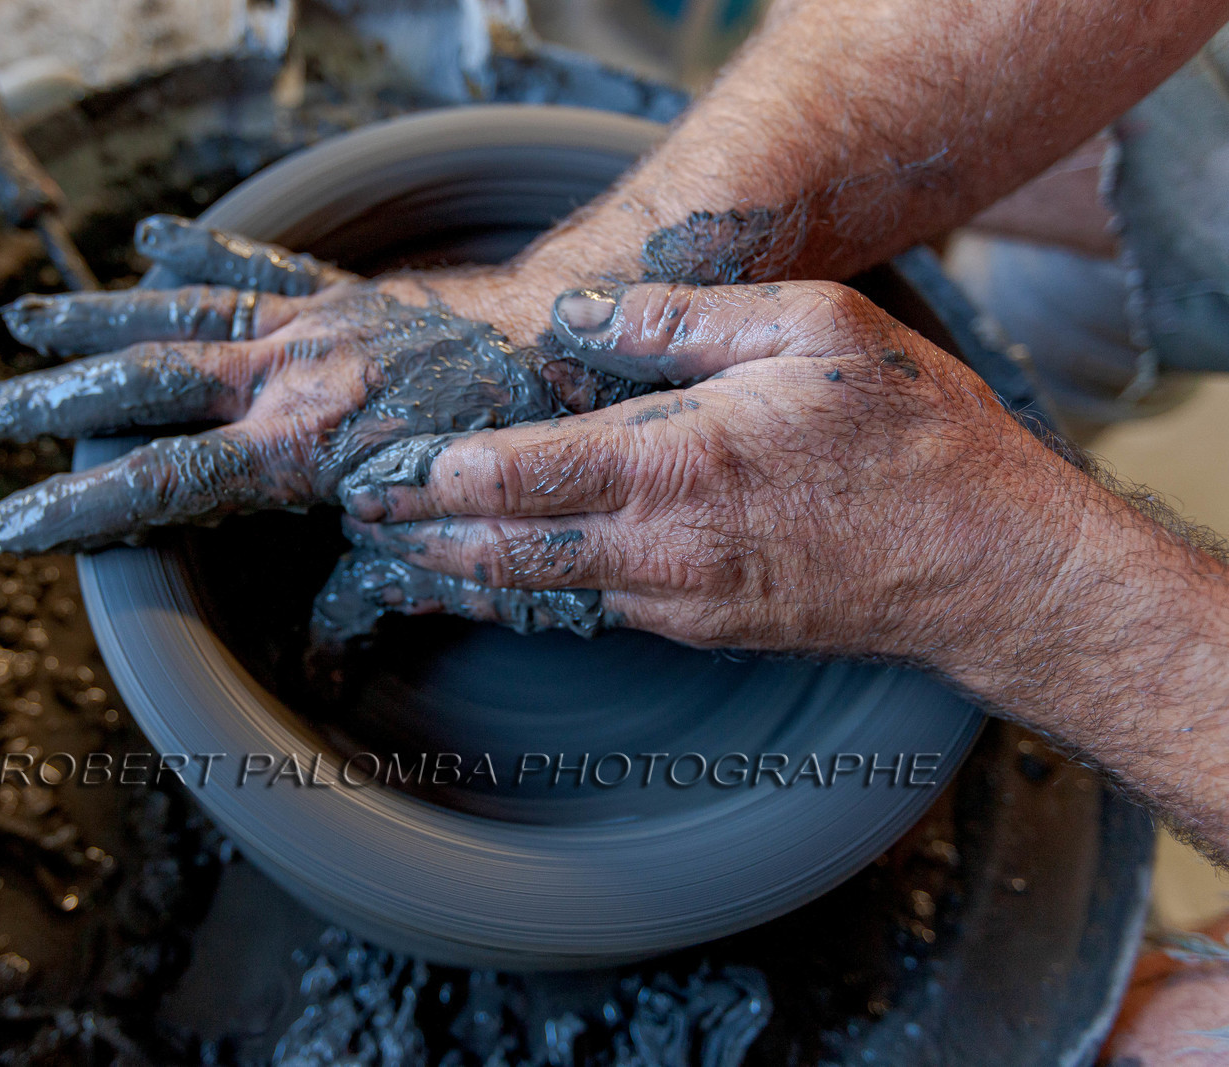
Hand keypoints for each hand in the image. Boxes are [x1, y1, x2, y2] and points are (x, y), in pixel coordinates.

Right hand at [0, 216, 633, 553]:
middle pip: (144, 383)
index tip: (6, 527)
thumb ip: (359, 596)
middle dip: (55, 401)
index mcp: (298, 448)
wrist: (568, 358)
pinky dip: (197, 253)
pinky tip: (145, 239)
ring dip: (96, 319)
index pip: (157, 482)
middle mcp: (289, 376)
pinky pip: (253, 268)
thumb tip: (315, 666)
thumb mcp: (429, 546)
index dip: (75, 508)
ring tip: (23, 320)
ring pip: (179, 315)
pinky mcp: (340, 296)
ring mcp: (311, 327)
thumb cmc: (505, 459)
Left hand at [318, 280, 1090, 669]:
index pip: (514, 478)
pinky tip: (486, 586)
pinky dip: (521, 597)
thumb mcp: (810, 328)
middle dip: (415, 541)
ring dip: (453, 579)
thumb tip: (578, 316)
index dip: (428, 480)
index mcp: (673, 465)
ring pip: (533, 594)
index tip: (370, 472)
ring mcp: (676, 601)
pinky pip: (586, 611)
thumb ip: (680, 320)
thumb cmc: (912, 436)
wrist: (989, 567)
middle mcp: (658, 548)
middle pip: (501, 554)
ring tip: (388, 558)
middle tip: (352, 521)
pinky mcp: (699, 628)